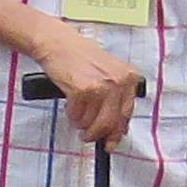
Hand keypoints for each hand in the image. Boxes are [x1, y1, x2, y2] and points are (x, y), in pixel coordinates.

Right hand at [35, 28, 141, 145]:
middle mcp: (118, 82)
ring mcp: (101, 86)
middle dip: (97, 134)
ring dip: (82, 124)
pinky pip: (77, 116)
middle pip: (110, 123)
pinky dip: (72, 115)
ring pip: (92, 123)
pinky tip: (70, 105)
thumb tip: (118, 128)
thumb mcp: (108, 73)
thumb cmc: (80, 56)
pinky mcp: (82, 90)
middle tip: (88, 137)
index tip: (111, 142)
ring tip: (77, 114)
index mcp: (128, 77)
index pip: (126, 114)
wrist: (58, 43)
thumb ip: (116, 98)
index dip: (117, 132)